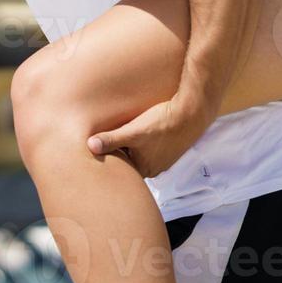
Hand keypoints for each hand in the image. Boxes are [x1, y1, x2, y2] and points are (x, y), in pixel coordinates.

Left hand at [86, 95, 217, 178]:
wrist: (191, 113)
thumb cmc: (162, 124)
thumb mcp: (132, 132)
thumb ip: (111, 140)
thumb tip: (90, 146)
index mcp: (145, 169)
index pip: (120, 167)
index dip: (109, 156)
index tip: (99, 145)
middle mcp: (155, 168)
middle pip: (130, 160)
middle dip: (120, 150)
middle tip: (108, 136)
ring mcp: (164, 158)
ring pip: (141, 152)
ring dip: (132, 143)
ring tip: (125, 129)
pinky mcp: (170, 146)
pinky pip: (151, 145)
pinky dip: (145, 138)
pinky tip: (142, 126)